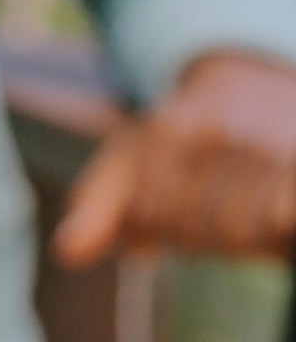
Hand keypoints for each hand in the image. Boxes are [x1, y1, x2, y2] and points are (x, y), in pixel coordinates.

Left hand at [55, 47, 295, 263]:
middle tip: (206, 206)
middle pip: (197, 231)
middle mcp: (221, 132)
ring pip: (242, 236)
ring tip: (238, 208)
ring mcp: (268, 148)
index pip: (151, 216)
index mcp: (169, 129)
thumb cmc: (182, 139)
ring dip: (238, 238)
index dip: (156, 227)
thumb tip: (67, 254)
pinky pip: (280, 226)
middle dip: (197, 234)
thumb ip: (98, 209)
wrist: (251, 86)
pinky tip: (271, 214)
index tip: (163, 209)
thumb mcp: (130, 161)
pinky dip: (274, 232)